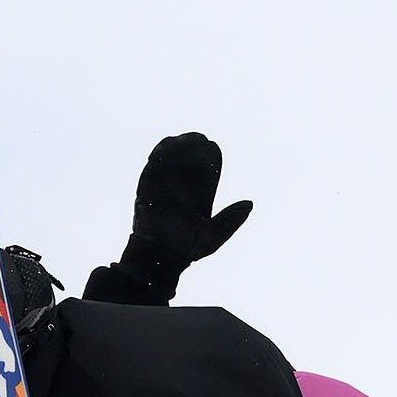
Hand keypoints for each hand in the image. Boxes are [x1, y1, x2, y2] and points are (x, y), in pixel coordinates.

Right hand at [128, 132, 252, 266]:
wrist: (161, 258)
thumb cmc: (187, 250)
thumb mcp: (215, 236)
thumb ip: (231, 220)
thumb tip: (249, 203)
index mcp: (198, 200)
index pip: (205, 174)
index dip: (208, 159)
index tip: (212, 146)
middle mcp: (181, 193)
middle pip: (188, 165)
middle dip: (192, 150)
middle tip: (199, 138)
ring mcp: (164, 190)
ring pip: (170, 164)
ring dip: (176, 150)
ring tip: (184, 138)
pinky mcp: (148, 190)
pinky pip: (153, 169)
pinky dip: (159, 156)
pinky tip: (167, 145)